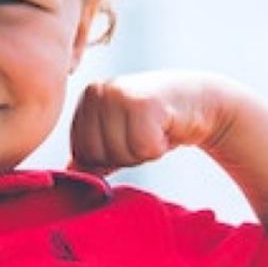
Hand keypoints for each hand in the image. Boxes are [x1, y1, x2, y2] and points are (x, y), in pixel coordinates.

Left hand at [68, 70, 238, 174]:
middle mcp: (98, 91)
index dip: (110, 157)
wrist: (200, 100)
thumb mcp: (118, 135)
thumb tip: (67, 175)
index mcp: (87, 98)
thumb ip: (92, 154)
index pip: (82, 154)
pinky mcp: (142, 103)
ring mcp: (118, 94)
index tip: (130, 136)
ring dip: (144, 152)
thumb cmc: (156, 121)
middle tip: (146, 132)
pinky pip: (143, 150)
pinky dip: (159, 148)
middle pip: (98, 156)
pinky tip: (167, 128)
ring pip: (120, 155)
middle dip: (126, 156)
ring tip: (156, 129)